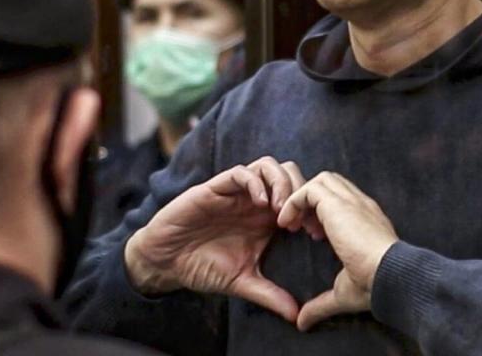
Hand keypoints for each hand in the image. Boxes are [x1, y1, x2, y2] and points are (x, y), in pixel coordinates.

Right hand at [124, 157, 306, 321]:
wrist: (166, 261)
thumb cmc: (202, 266)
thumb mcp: (241, 281)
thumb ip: (269, 294)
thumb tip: (297, 315)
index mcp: (265, 218)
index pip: (298, 197)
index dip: (311, 209)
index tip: (315, 234)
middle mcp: (253, 200)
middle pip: (289, 174)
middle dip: (300, 191)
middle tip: (300, 221)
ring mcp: (236, 192)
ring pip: (268, 166)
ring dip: (280, 183)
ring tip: (280, 210)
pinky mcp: (215, 188)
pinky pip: (240, 172)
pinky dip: (254, 182)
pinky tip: (260, 203)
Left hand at [276, 171, 398, 330]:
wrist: (389, 276)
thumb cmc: (374, 285)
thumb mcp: (342, 293)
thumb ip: (320, 303)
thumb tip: (302, 321)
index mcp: (367, 221)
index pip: (343, 200)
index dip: (322, 213)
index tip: (313, 237)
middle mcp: (361, 205)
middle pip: (332, 183)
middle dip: (311, 200)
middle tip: (299, 227)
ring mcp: (352, 201)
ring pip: (322, 180)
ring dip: (301, 198)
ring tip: (291, 224)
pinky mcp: (338, 203)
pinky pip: (309, 188)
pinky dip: (294, 201)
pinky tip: (287, 224)